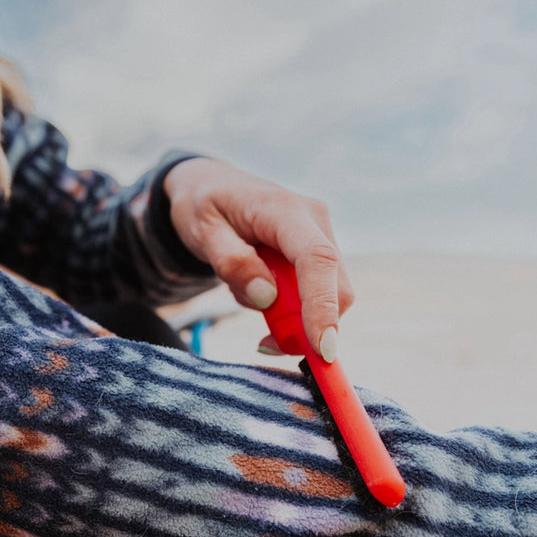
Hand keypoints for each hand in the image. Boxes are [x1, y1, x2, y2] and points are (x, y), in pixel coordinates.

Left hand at [164, 158, 353, 361]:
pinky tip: (264, 299)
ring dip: (295, 319)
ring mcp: (321, 236)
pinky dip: (295, 312)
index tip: (322, 350)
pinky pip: (319, 294)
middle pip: (334, 286)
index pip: (317, 259)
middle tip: (264, 342)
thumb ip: (231, 263)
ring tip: (249, 297)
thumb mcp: (202, 232)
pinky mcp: (319, 254)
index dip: (323, 306)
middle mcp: (314, 220)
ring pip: (329, 296)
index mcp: (283, 210)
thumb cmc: (204, 205)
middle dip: (307, 325)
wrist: (212, 186)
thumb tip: (266, 296)